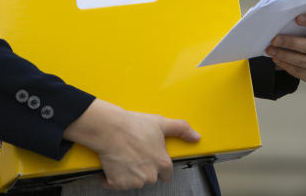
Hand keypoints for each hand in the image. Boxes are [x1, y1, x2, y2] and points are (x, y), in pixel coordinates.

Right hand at [62, 99, 199, 189]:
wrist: (109, 128)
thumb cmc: (133, 125)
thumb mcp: (161, 123)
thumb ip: (181, 129)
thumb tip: (196, 137)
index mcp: (163, 164)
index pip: (166, 173)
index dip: (158, 163)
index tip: (151, 155)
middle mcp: (150, 176)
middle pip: (150, 177)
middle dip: (144, 168)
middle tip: (135, 152)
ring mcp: (134, 181)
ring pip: (134, 181)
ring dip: (129, 173)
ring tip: (124, 154)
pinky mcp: (118, 183)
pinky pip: (116, 183)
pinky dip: (113, 176)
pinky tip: (114, 162)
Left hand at [265, 13, 305, 81]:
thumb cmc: (305, 33)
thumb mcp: (305, 25)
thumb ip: (298, 21)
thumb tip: (279, 20)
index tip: (296, 19)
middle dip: (290, 43)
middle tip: (274, 40)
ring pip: (304, 61)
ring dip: (284, 56)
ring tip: (271, 51)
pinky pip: (300, 72)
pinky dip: (286, 66)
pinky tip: (277, 59)